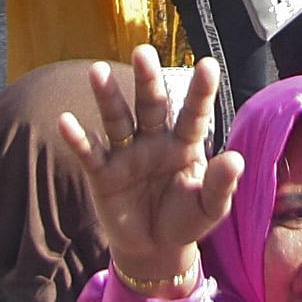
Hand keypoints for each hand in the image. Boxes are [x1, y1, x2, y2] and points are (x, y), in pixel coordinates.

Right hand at [54, 47, 243, 288]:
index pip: (193, 113)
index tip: (208, 64)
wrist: (154, 249)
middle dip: (147, 79)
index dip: (200, 90)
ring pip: (117, 119)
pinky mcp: (103, 174)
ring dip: (107, 96)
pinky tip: (65, 121)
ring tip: (98, 70)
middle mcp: (154, 140)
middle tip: (143, 52)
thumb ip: (220, 185)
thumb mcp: (209, 209)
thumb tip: (236, 159)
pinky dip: (77, 139)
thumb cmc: (185, 220)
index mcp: (185, 143)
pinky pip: (89, 154)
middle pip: (151, 104)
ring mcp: (127, 154)